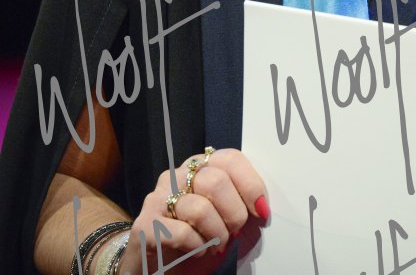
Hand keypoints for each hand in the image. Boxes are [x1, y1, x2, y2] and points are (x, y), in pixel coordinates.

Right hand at [119, 148, 268, 274]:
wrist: (158, 266)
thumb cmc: (198, 238)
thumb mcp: (224, 217)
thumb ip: (241, 203)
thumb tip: (263, 206)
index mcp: (199, 167)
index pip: (230, 159)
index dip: (251, 184)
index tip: (262, 211)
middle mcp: (177, 176)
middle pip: (215, 180)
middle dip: (234, 213)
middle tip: (234, 232)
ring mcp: (158, 198)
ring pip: (199, 209)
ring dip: (216, 234)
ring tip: (216, 245)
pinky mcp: (145, 226)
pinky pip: (181, 233)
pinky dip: (197, 247)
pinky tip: (197, 251)